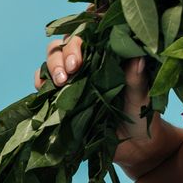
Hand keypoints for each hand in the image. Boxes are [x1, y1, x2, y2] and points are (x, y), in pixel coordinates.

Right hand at [34, 32, 165, 172]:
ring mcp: (73, 79)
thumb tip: (138, 58)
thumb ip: (137, 79)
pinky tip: (45, 90)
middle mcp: (88, 63)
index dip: (78, 43)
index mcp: (107, 55)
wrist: (133, 145)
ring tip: (60, 83)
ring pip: (51, 60)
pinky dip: (40, 82)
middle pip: (64, 46)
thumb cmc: (141, 114)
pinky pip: (44, 83)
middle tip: (70, 72)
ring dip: (50, 68)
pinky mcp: (62, 97)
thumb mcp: (142, 97)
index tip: (79, 61)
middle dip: (62, 56)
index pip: (87, 37)